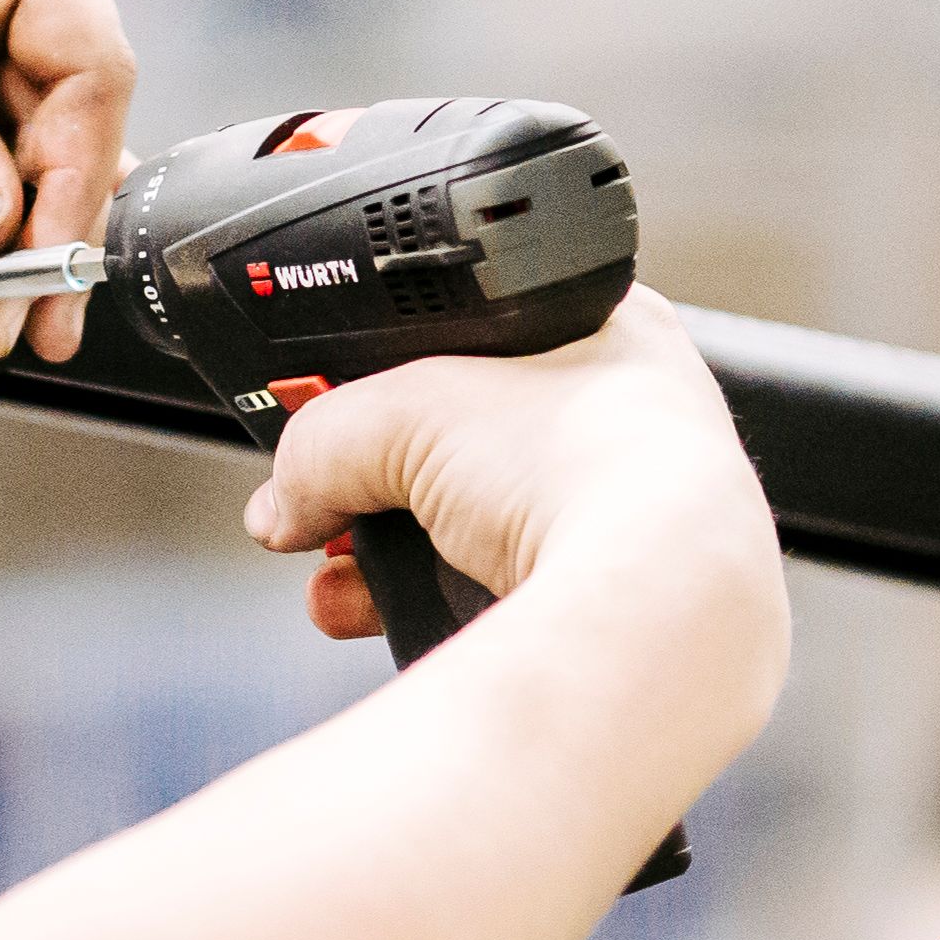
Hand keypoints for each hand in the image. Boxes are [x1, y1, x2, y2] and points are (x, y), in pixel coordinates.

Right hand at [239, 294, 782, 650]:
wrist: (658, 599)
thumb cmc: (588, 466)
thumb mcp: (409, 413)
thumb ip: (324, 441)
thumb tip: (282, 496)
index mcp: (606, 329)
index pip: (475, 335)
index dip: (391, 368)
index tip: (329, 398)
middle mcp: (624, 421)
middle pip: (461, 439)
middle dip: (374, 475)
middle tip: (321, 486)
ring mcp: (619, 516)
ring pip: (469, 524)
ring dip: (381, 548)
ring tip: (329, 561)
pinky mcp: (600, 598)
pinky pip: (486, 591)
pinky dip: (415, 601)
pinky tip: (363, 609)